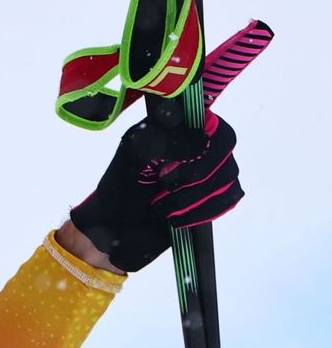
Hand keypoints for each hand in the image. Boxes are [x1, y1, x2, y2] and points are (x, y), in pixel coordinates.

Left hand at [69, 110, 240, 272]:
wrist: (119, 225)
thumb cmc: (122, 185)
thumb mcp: (134, 156)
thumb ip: (164, 142)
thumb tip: (203, 142)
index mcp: (180, 124)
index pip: (212, 123)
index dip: (196, 148)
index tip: (165, 168)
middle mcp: (201, 141)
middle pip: (225, 148)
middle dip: (192, 175)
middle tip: (162, 186)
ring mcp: (213, 167)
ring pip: (228, 175)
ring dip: (191, 197)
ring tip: (162, 206)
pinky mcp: (217, 193)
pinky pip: (230, 198)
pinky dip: (203, 212)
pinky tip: (178, 218)